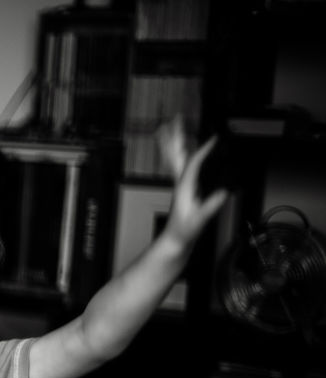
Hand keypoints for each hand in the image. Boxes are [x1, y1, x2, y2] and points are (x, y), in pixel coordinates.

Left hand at [157, 117, 228, 250]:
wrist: (175, 240)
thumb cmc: (183, 231)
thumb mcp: (198, 220)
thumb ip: (209, 207)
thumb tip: (222, 194)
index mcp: (184, 187)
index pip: (193, 163)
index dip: (202, 151)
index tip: (213, 139)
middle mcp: (180, 183)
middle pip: (177, 154)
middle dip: (177, 136)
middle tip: (175, 119)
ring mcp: (181, 184)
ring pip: (175, 158)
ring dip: (175, 141)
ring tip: (172, 126)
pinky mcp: (184, 188)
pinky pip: (180, 165)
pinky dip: (182, 153)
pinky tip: (186, 148)